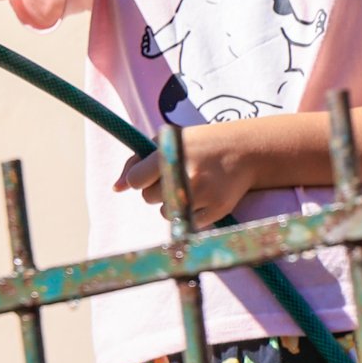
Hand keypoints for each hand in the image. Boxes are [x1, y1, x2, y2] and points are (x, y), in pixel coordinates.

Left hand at [112, 125, 258, 229]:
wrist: (245, 150)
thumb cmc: (199, 144)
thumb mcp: (168, 140)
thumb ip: (137, 161)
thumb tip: (116, 188)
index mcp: (171, 152)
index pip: (136, 180)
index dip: (141, 178)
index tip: (152, 172)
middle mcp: (186, 173)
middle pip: (148, 198)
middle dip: (156, 188)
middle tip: (178, 173)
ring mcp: (203, 194)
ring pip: (164, 212)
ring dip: (171, 202)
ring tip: (191, 183)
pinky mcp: (217, 210)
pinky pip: (185, 223)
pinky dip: (189, 213)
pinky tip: (202, 196)